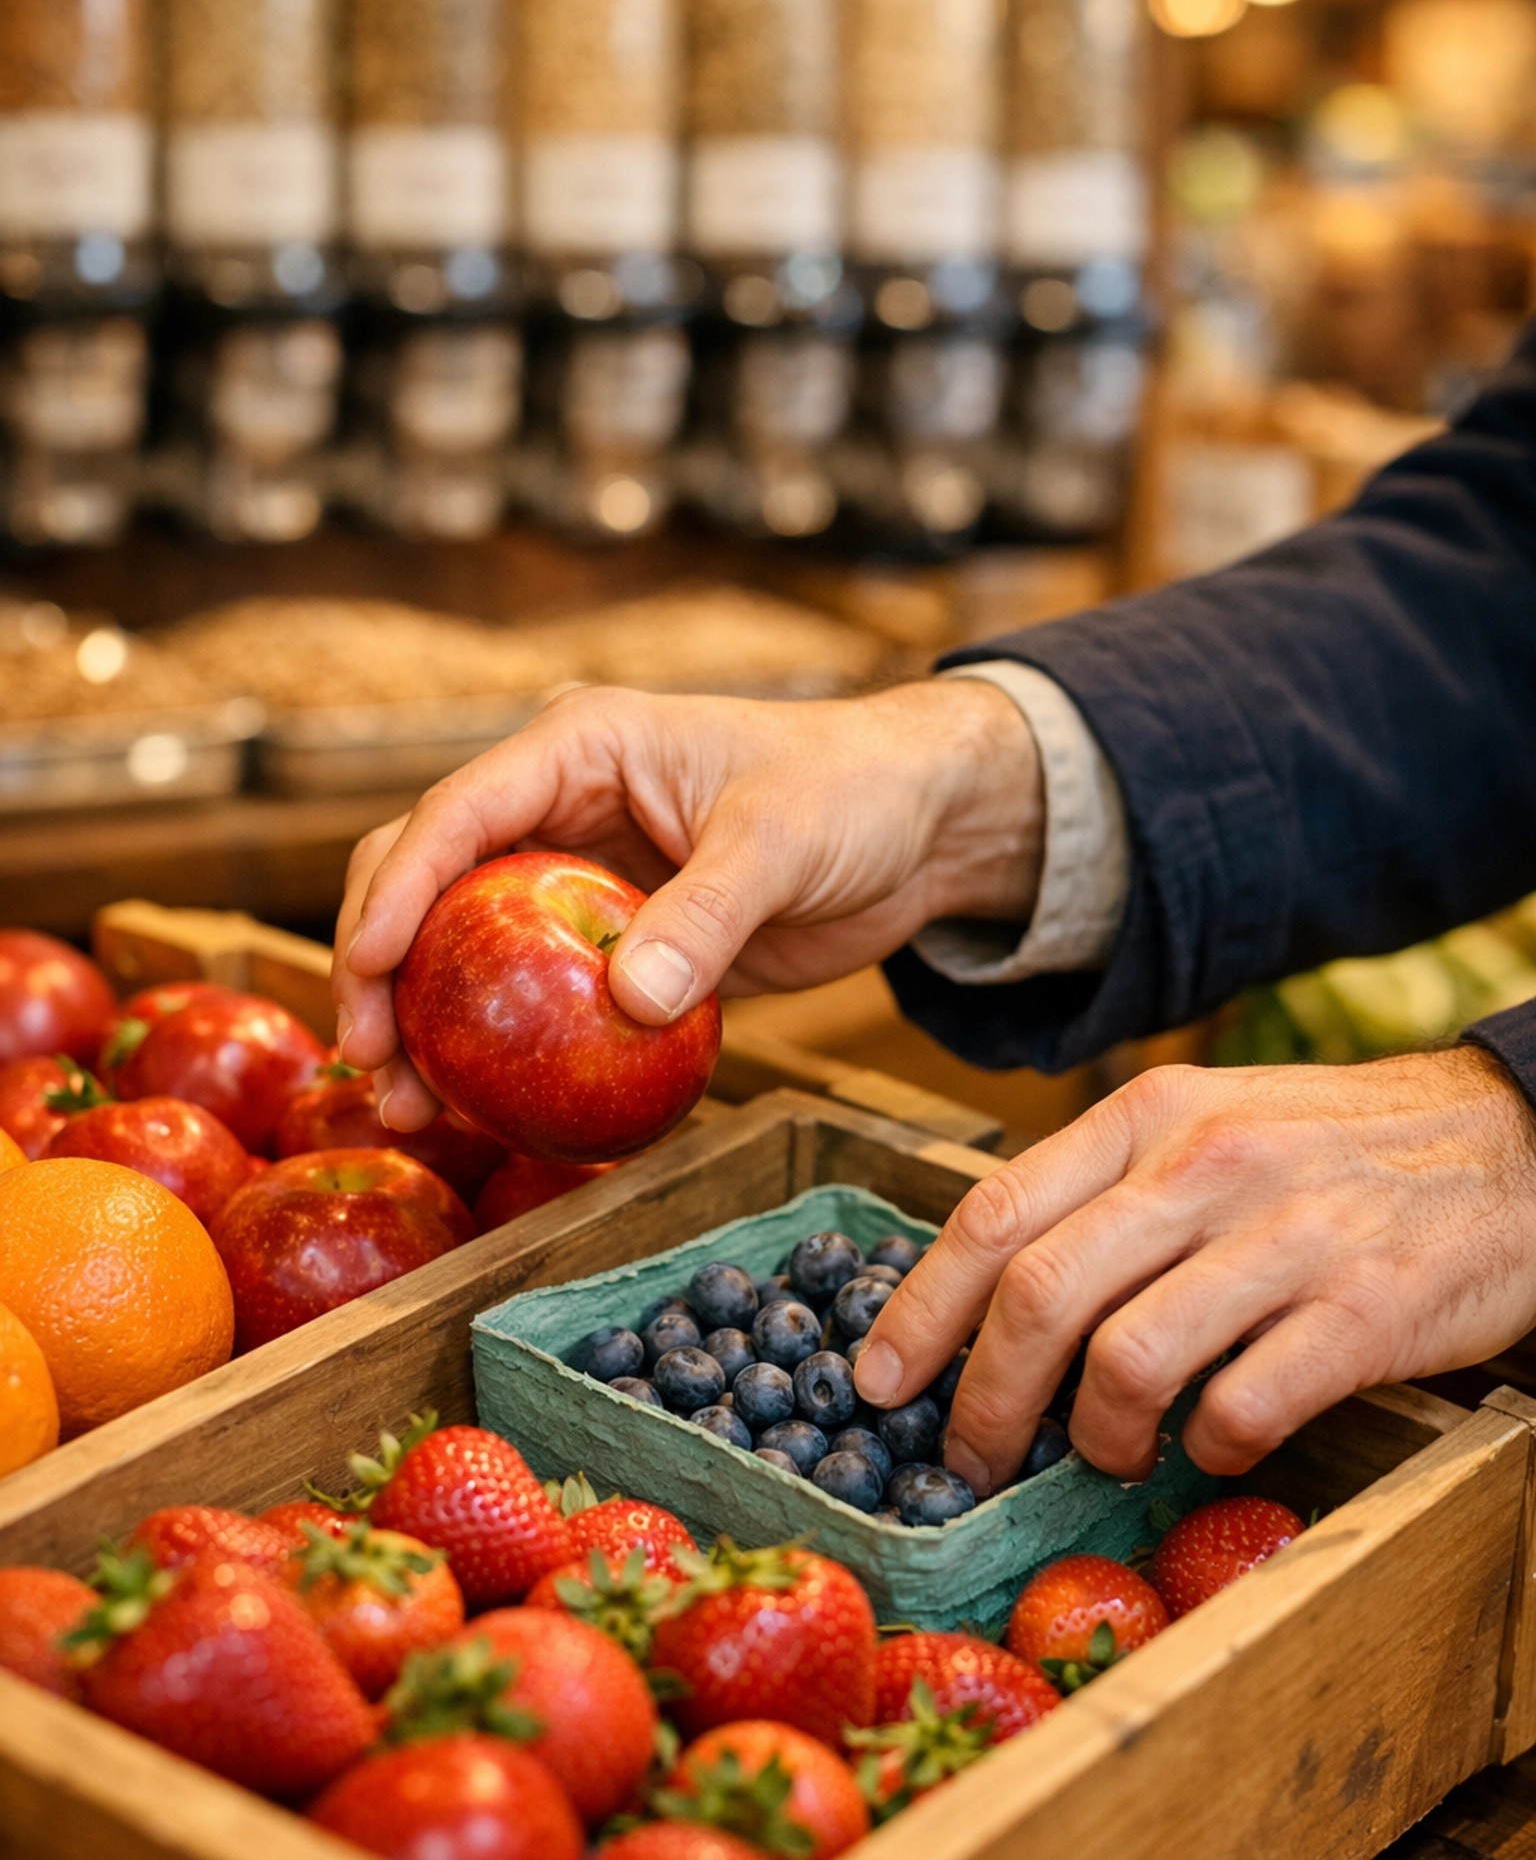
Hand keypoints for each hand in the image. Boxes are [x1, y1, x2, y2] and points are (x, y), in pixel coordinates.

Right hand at [334, 679, 1040, 1128]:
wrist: (921, 827)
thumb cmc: (852, 793)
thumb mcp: (780, 842)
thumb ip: (705, 915)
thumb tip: (628, 1002)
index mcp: (579, 748)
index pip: (456, 814)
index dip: (397, 892)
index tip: (367, 971)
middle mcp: (557, 805)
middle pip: (427, 878)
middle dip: (381, 966)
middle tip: (373, 1062)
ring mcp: (575, 879)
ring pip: (463, 947)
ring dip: (425, 1022)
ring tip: (410, 1109)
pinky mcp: (611, 942)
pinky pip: (531, 996)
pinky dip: (499, 1047)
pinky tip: (482, 1112)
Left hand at [854, 1047, 1535, 1486]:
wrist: (1517, 1139)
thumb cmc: (1337, 1148)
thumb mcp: (1211, 1124)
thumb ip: (1108, 1189)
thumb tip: (994, 1290)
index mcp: (1151, 1115)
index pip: (996, 1213)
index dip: (921, 1310)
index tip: (878, 1383)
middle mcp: (1207, 1165)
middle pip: (1040, 1295)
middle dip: (983, 1401)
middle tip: (972, 1460)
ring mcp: (1288, 1237)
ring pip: (1126, 1360)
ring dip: (1094, 1436)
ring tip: (1107, 1454)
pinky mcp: (1365, 1312)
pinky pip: (1240, 1407)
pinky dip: (1207, 1448)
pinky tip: (1214, 1443)